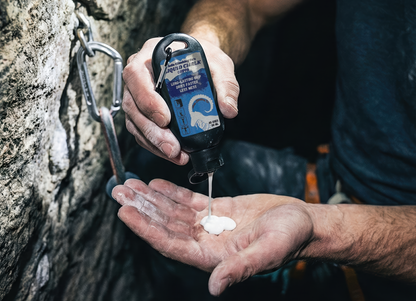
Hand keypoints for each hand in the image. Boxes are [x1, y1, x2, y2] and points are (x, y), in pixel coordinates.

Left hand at [113, 179, 313, 295]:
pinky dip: (172, 192)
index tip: (125, 211)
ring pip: (173, 211)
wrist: (301, 220)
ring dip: (152, 198)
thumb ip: (241, 267)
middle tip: (119, 191)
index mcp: (212, 256)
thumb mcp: (269, 251)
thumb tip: (215, 286)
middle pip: (165, 225)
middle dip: (142, 208)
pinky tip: (157, 185)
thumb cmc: (290, 237)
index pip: (170, 243)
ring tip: (131, 185)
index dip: (146, 228)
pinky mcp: (218, 209)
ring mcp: (210, 225)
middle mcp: (206, 241)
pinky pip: (189, 201)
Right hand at [122, 36, 239, 164]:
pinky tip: (172, 152)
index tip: (165, 119)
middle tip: (172, 146)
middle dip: (152, 130)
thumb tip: (228, 109)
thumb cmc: (202, 56)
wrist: (199, 60)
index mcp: (150, 55)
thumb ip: (225, 84)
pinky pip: (142, 130)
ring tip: (175, 153)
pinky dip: (155, 144)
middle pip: (133, 104)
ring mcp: (137, 94)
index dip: (147, 99)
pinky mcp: (142, 111)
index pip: (136, 75)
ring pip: (135, 121)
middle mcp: (139, 75)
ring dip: (153, 141)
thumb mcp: (218, 64)